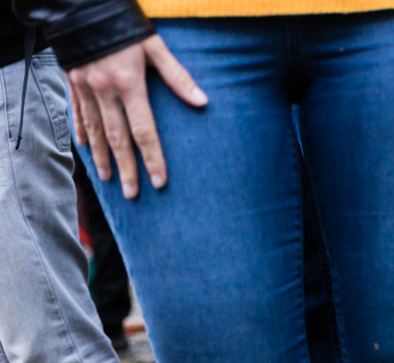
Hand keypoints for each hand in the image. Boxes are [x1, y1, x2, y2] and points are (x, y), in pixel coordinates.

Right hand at [69, 35, 206, 198]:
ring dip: (102, 158)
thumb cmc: (124, 25)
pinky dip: (81, 133)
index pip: (144, 131)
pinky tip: (86, 150)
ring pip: (94, 130)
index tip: (159, 181)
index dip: (152, 158)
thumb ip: (177, 76)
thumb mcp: (154, 47)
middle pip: (117, 138)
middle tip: (132, 195)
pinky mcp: (72, 82)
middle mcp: (104, 90)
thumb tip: (203, 102)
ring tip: (109, 180)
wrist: (81, 6)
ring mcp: (85, 87)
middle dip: (126, 168)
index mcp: (129, 84)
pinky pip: (76, 113)